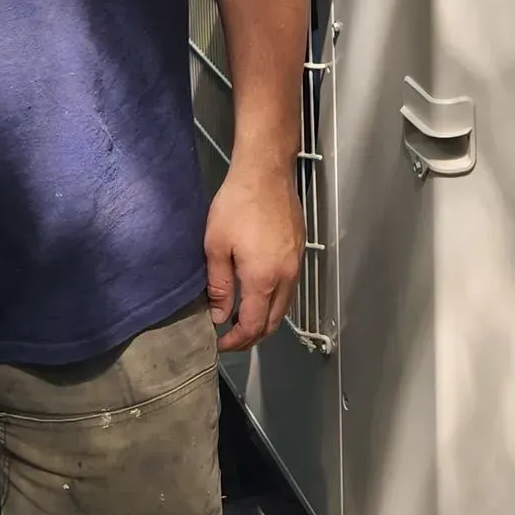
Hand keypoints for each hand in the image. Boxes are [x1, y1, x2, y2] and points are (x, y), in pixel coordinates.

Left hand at [203, 162, 303, 351]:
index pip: (253, 325)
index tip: (219, 343)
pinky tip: (258, 293)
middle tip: (230, 337)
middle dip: (252, 336)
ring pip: (284, 307)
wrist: (266, 171)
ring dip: (265, 320)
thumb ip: (219, 286)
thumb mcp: (216, 246)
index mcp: (263, 279)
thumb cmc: (236, 205)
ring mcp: (296, 264)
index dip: (236, 341)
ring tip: (242, 318)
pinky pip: (289, 288)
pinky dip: (274, 301)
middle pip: (273, 322)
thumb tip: (219, 316)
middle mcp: (285, 277)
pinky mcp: (299, 250)